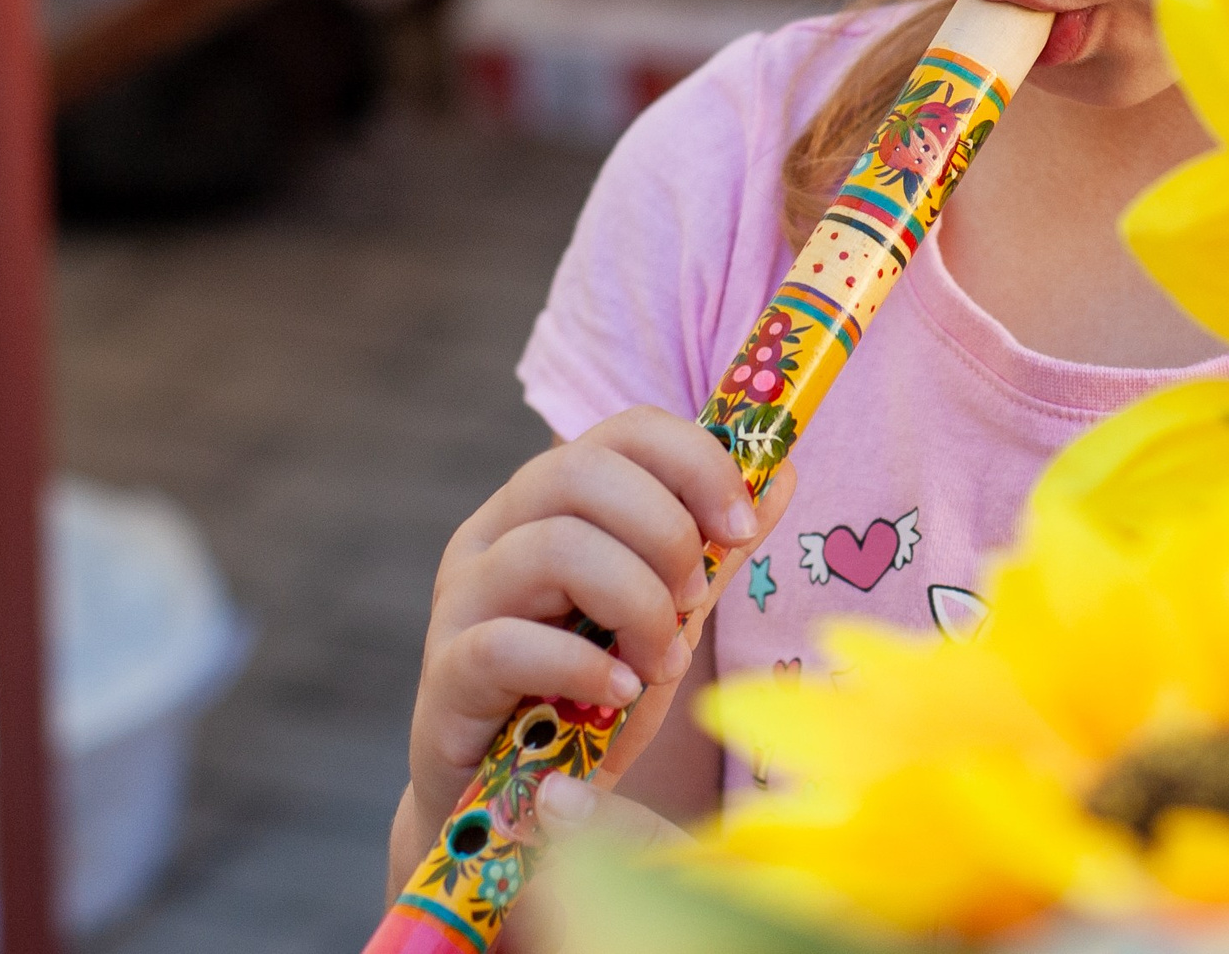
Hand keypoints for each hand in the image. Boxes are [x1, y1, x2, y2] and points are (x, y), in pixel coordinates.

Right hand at [389, 408, 794, 891]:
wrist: (518, 797)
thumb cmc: (591, 689)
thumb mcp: (666, 610)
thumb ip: (713, 548)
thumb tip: (780, 472)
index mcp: (551, 501)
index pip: (625, 431)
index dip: (696, 463)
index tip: (743, 527)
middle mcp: (497, 531)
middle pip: (581, 469)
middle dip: (665, 532)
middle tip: (698, 599)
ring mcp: (463, 599)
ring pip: (553, 546)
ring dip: (635, 603)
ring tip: (664, 660)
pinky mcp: (447, 673)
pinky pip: (508, 644)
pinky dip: (582, 666)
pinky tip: (619, 691)